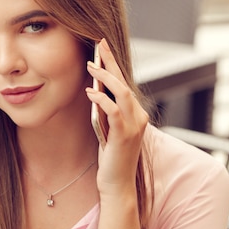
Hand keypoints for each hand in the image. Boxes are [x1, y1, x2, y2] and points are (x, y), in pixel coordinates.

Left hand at [86, 39, 148, 196]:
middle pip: (124, 81)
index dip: (114, 64)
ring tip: (91, 65)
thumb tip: (93, 90)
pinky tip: (90, 92)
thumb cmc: (110, 156)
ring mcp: (134, 125)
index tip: (103, 47)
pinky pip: (114, 111)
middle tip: (99, 44)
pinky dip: (102, 99)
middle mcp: (139, 116)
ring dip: (105, 77)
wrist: (117, 183)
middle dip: (111, 61)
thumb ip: (105, 111)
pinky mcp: (125, 135)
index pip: (124, 82)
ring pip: (122, 92)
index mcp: (135, 113)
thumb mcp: (107, 128)